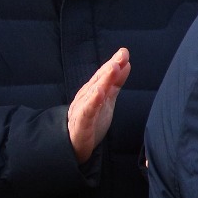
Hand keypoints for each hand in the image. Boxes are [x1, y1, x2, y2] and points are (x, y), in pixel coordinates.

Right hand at [69, 48, 130, 162]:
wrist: (72, 144)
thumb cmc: (91, 120)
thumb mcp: (107, 99)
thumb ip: (115, 82)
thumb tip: (126, 63)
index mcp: (93, 91)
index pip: (104, 75)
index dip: (114, 63)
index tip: (124, 52)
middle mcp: (86, 97)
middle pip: (99, 80)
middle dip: (110, 68)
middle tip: (121, 56)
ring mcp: (83, 109)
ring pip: (93, 92)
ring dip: (103, 80)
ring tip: (113, 68)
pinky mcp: (81, 123)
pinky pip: (87, 111)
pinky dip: (93, 101)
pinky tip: (99, 93)